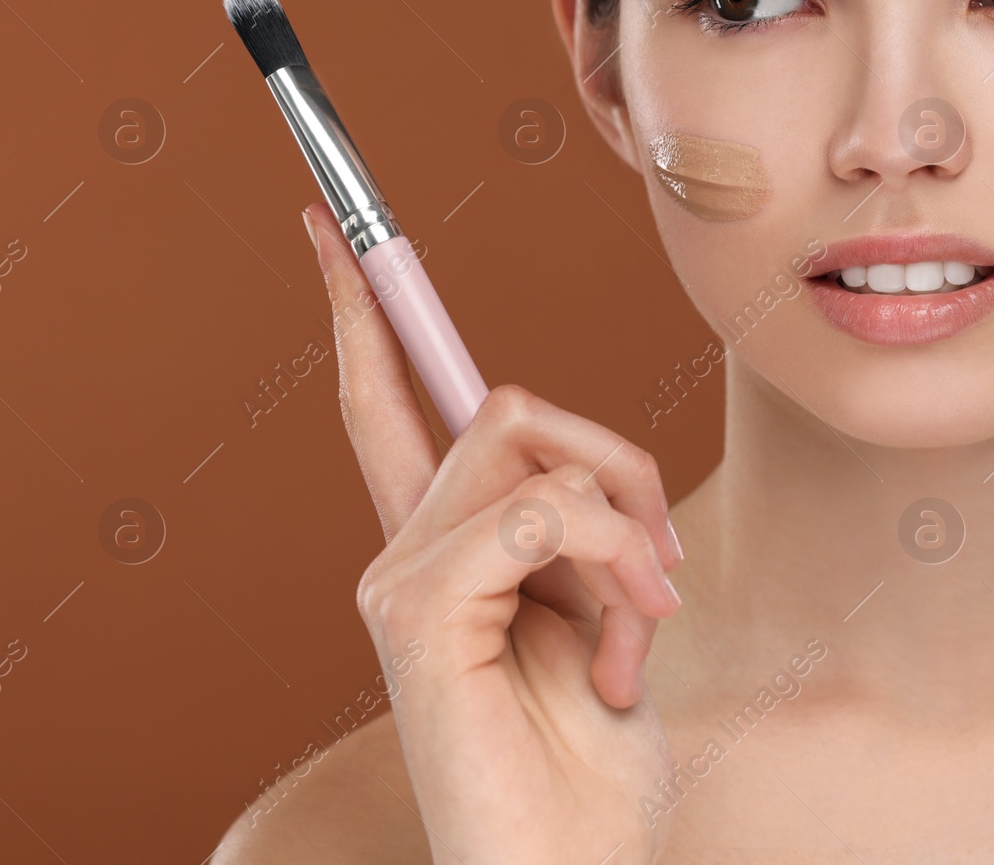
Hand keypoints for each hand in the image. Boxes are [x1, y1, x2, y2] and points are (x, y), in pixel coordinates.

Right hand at [304, 201, 684, 864]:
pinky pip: (539, 510)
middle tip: (657, 568)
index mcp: (445, 551)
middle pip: (503, 402)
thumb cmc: (591, 763)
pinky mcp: (416, 612)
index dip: (364, 314)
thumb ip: (569, 527)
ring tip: (644, 623)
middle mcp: (404, 554)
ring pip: (529, 443)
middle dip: (616, 463)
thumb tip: (583, 469)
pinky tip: (624, 652)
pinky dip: (616, 564)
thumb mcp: (600, 615)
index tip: (336, 229)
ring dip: (627, 524)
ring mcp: (400, 581)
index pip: (386, 402)